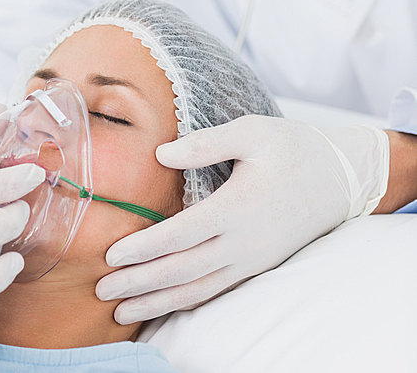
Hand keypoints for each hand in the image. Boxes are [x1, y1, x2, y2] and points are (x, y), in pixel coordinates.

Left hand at [96, 115, 388, 323]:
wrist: (340, 177)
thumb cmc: (293, 148)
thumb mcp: (252, 132)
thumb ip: (206, 143)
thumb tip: (160, 154)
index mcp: (237, 206)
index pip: (181, 235)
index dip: (144, 247)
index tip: (111, 255)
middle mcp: (243, 241)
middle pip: (182, 270)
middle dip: (140, 283)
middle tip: (102, 291)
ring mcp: (252, 258)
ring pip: (198, 288)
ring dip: (158, 301)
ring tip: (123, 311)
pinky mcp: (259, 263)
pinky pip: (217, 289)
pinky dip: (186, 301)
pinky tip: (165, 303)